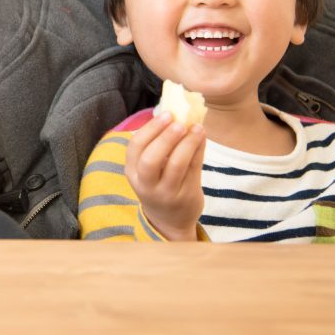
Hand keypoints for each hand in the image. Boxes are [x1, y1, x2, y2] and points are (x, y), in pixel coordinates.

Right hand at [124, 112, 205, 240]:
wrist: (169, 221)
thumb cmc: (158, 185)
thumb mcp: (148, 170)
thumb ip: (156, 146)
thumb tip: (175, 113)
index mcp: (133, 173)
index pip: (135, 148)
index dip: (150, 129)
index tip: (166, 114)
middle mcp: (146, 185)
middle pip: (151, 159)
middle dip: (165, 137)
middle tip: (179, 122)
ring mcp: (166, 193)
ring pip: (176, 165)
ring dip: (187, 142)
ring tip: (197, 128)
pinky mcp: (186, 196)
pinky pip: (193, 169)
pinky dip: (198, 150)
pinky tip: (201, 138)